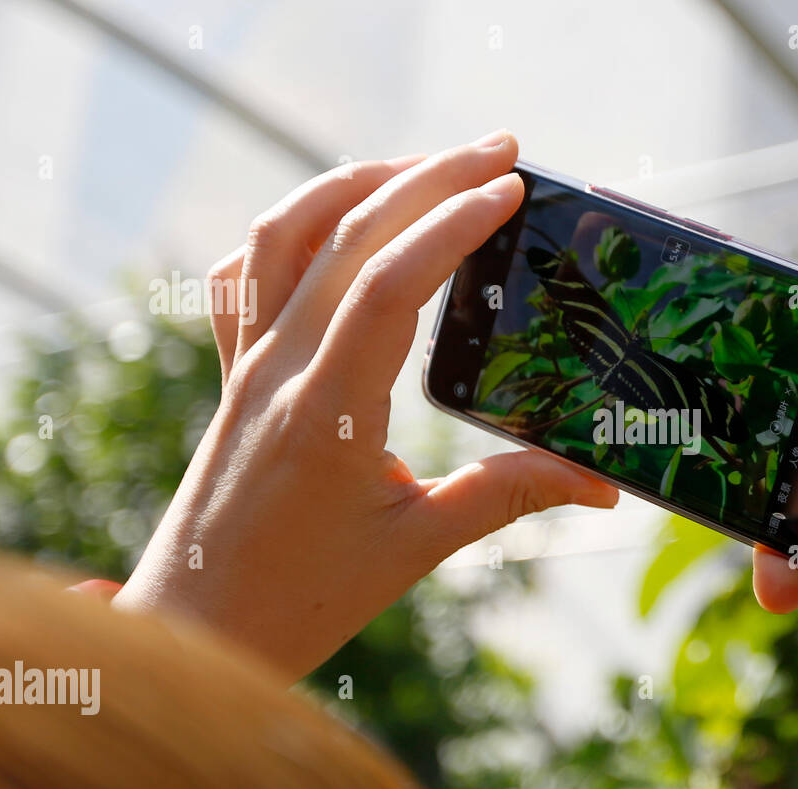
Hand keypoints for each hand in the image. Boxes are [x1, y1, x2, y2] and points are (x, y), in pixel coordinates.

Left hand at [114, 131, 617, 678]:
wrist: (197, 627)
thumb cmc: (302, 599)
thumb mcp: (417, 548)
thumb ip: (507, 497)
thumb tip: (601, 484)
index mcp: (326, 413)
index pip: (387, 286)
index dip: (451, 225)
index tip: (510, 191)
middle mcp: (277, 371)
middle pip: (344, 237)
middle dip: (426, 179)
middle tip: (498, 152)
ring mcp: (244, 364)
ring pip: (283, 234)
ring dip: (355, 183)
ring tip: (424, 165)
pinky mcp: (232, 373)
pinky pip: (242, 274)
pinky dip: (288, 228)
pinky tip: (331, 223)